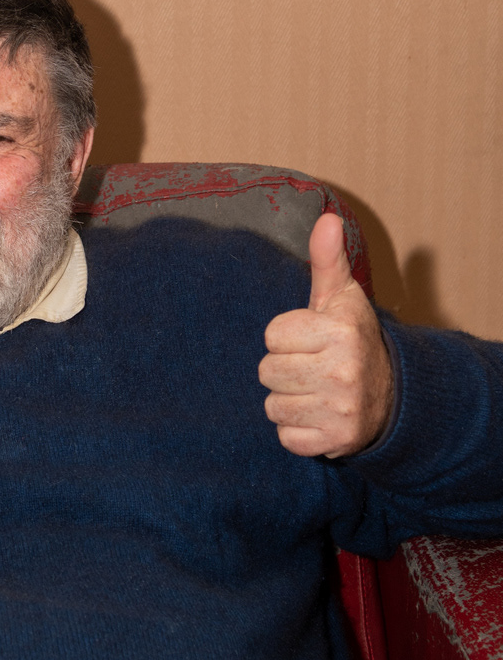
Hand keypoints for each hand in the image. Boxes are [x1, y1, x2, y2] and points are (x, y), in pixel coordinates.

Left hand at [260, 213, 394, 457]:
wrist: (392, 395)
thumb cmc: (352, 339)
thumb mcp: (341, 298)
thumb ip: (327, 260)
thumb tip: (327, 218)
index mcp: (341, 333)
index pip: (272, 336)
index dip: (286, 337)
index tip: (309, 339)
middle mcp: (343, 372)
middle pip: (267, 372)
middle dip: (284, 369)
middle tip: (311, 367)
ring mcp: (341, 410)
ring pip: (272, 406)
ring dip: (288, 400)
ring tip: (314, 391)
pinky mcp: (336, 441)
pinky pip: (284, 437)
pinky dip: (296, 430)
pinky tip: (317, 415)